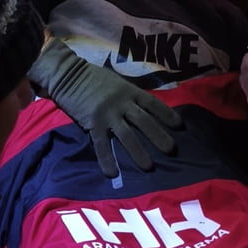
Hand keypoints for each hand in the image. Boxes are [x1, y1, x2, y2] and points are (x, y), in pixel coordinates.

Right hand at [28, 38, 181, 176]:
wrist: (67, 74)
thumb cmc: (92, 77)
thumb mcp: (116, 81)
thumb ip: (129, 95)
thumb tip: (143, 107)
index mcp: (129, 91)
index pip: (153, 104)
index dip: (167, 115)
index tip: (179, 126)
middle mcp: (122, 103)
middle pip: (144, 121)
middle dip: (159, 136)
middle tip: (171, 150)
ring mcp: (108, 114)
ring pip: (127, 136)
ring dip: (139, 152)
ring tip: (149, 167)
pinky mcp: (93, 123)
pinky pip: (102, 144)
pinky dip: (108, 159)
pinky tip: (113, 173)